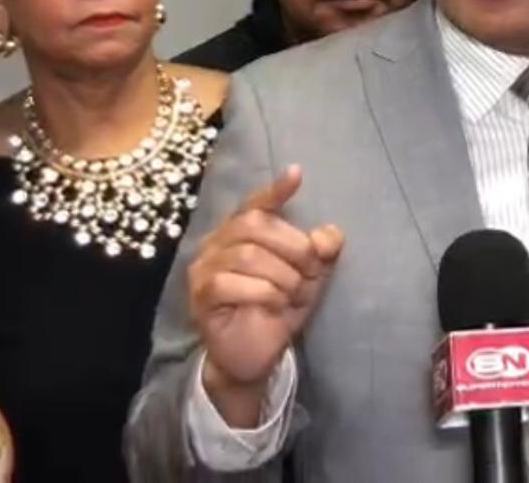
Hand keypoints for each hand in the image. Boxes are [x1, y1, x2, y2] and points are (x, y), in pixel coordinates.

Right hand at [187, 165, 342, 424]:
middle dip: (293, 247)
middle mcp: (217, 243)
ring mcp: (204, 269)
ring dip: (282, 275)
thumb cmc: (280, 307)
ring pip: (247, 255)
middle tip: (309, 273)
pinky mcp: (201, 296)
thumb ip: (322, 253)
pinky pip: (231, 283)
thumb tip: (327, 235)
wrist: (257, 354)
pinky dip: (263, 293)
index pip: (256, 204)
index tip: (297, 173)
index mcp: (241, 232)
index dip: (275, 190)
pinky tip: (275, 304)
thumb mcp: (310, 278)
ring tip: (293, 294)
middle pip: (256, 225)